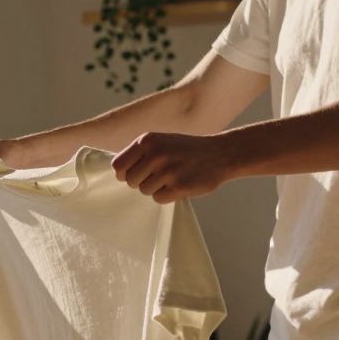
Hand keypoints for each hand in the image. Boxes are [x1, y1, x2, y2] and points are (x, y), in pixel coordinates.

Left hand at [112, 132, 236, 202]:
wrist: (220, 154)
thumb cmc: (186, 150)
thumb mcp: (161, 141)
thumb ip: (140, 153)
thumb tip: (118, 172)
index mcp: (147, 141)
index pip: (118, 166)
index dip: (125, 173)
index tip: (137, 173)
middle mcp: (155, 154)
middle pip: (131, 181)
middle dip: (141, 182)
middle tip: (159, 176)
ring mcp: (167, 170)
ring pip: (144, 191)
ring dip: (156, 188)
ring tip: (172, 178)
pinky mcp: (179, 186)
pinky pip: (159, 199)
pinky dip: (167, 196)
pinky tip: (179, 185)